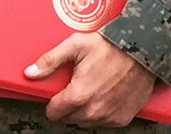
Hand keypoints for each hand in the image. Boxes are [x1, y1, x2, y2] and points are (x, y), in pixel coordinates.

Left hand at [24, 32, 155, 128]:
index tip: (54, 96)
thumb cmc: (107, 46)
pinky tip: (101, 97)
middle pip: (69, 119)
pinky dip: (99, 114)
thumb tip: (29, 73)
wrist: (141, 52)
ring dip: (82, 112)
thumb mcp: (74, 46)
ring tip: (87, 91)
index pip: (55, 112)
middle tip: (72, 89)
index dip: (51, 104)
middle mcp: (94, 111)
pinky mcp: (123, 119)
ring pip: (86, 123)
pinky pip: (104, 123)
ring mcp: (109, 117)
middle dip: (67, 107)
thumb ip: (50, 61)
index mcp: (79, 95)